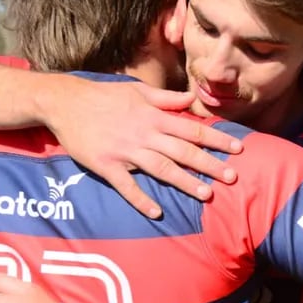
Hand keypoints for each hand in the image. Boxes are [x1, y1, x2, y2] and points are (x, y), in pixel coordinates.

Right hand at [38, 76, 242, 217]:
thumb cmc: (104, 96)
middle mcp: (144, 134)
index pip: (192, 129)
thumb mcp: (137, 90)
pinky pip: (127, 186)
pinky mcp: (106, 166)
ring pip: (161, 169)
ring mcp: (126, 152)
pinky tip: (157, 212)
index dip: (216, 139)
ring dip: (185, 182)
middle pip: (183, 151)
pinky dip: (141, 200)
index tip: (237, 149)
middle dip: (209, 164)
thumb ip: (166, 98)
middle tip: (232, 177)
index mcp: (153, 116)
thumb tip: (192, 99)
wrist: (65, 103)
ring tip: (207, 195)